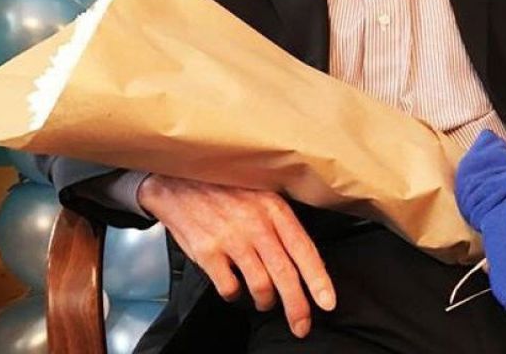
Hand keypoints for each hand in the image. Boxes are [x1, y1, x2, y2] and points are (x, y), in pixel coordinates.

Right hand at [136, 174, 334, 337]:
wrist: (178, 181)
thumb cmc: (223, 189)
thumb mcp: (260, 194)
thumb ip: (280, 224)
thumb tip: (304, 260)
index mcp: (273, 208)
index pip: (304, 249)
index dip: (318, 279)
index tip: (327, 302)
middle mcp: (255, 224)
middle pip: (285, 274)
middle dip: (297, 307)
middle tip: (301, 325)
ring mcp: (231, 239)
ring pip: (261, 286)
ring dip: (266, 301)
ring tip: (265, 301)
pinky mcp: (207, 252)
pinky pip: (229, 288)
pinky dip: (235, 295)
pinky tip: (234, 288)